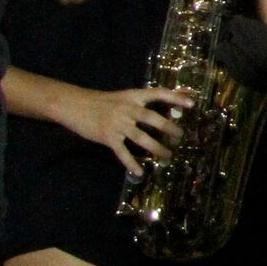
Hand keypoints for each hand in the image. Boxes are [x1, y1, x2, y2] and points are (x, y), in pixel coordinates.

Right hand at [65, 85, 194, 178]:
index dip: (176, 98)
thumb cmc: (100, 102)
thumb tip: (159, 115)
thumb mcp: (122, 98)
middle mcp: (128, 109)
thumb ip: (137, 105)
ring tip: (168, 156)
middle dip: (170, 129)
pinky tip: (140, 172)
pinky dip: (131, 163)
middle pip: (154, 119)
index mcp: (133, 96)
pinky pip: (123, 153)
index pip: (159, 93)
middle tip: (180, 137)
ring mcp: (118, 124)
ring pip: (142, 138)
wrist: (74, 105)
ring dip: (157, 148)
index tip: (192, 104)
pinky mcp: (108, 137)